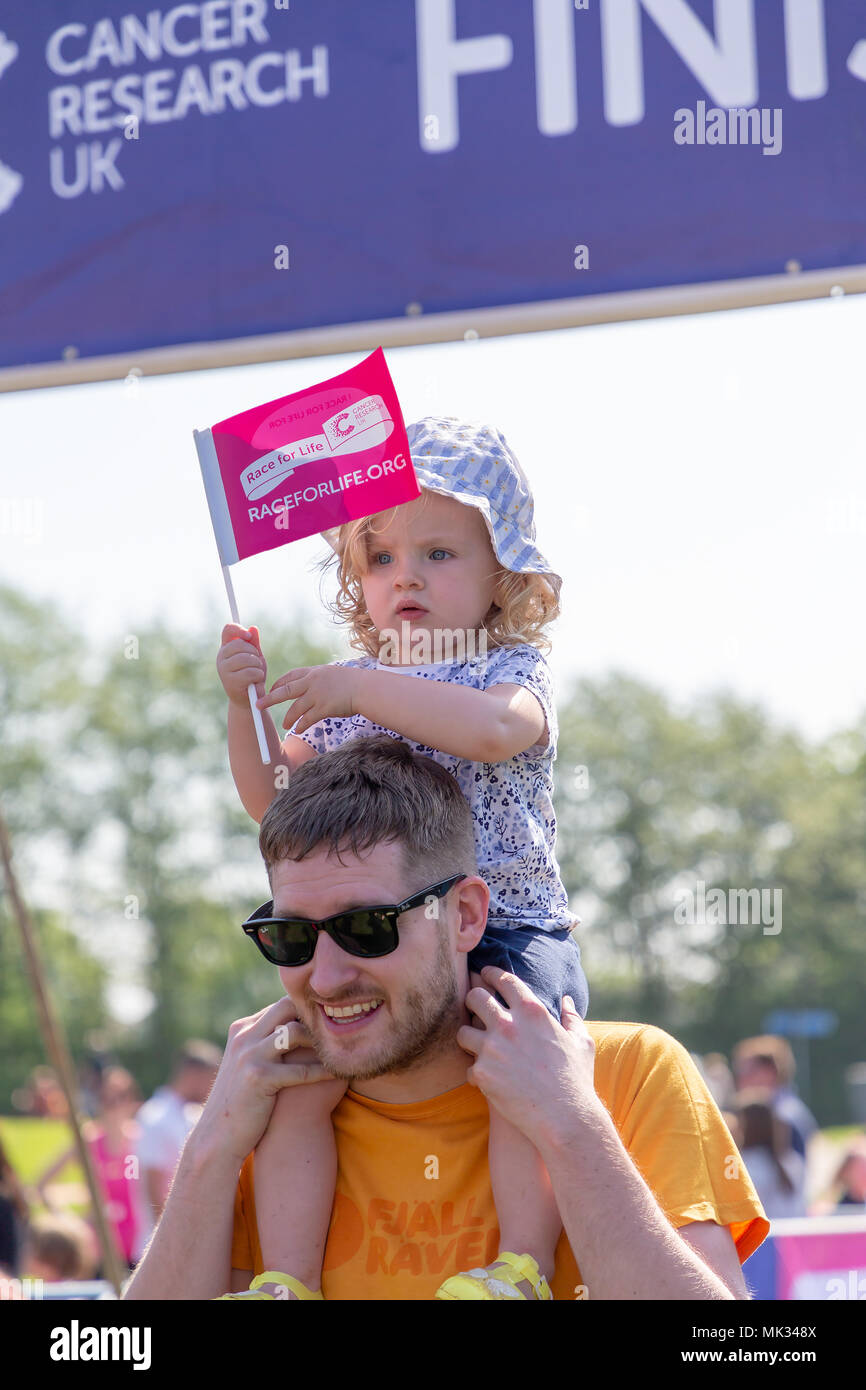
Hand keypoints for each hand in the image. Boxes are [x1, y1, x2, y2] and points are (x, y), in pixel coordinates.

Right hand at [193, 997, 338, 1167]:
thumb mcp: (248, 1064)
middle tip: (338, 1029)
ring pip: (293, 1032)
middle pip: (287, 1007)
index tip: (332, 1021)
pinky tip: (338, 1076)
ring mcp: (249, 1056)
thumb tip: (296, 1029)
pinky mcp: (257, 1078)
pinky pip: (300, 1070)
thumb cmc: (242, 1101)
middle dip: (313, 1016)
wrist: (217, 1137)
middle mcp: (243, 1036)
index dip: (307, 1011)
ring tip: (340, 1049)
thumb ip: (265, 1043)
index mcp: (242, 1029)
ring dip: (319, 1041)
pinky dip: (322, 1072)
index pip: (281, 1005)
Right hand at [217, 623, 266, 708]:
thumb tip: (253, 628)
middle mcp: (221, 658)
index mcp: (226, 648)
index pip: (228, 630)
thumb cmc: (252, 676)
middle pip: (240, 644)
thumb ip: (253, 643)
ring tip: (256, 674)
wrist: (249, 700)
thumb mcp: (255, 657)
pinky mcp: (230, 682)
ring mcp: (223, 670)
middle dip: (254, 653)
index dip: (238, 629)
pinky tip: (255, 682)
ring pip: (246, 659)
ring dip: (258, 666)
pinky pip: (250, 672)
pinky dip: (258, 676)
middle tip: (256, 664)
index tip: (248, 636)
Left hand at [256, 663, 361, 732]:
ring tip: (285, 725)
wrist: (366, 689)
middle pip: (286, 690)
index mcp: (315, 672)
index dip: (279, 683)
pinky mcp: (324, 708)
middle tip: (259, 704)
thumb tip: (310, 687)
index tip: (272, 689)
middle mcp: (313, 682)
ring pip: (295, 708)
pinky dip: (301, 725)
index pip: (291, 676)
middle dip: (270, 698)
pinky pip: (307, 719)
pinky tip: (297, 730)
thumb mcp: (333, 675)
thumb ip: (319, 679)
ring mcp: (318, 695)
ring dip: (288, 718)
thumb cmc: (353, 683)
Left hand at [457, 966, 600, 1150]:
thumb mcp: (581, 1043)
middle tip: (473, 1006)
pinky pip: (468, 1067)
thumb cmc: (576, 1080)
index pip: (504, 980)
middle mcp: (508, 1025)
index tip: (485, 974)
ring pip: (463, 1032)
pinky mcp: (482, 1073)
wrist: (565, 1118)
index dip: (491, 974)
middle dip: (472, 999)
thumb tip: (566, 1000)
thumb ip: (571, 1017)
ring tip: (473, 1044)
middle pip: (475, 997)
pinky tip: (484, 1079)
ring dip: (468, 1038)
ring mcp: (492, 1049)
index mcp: (532, 1011)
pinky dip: (476, 1073)